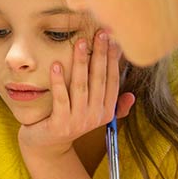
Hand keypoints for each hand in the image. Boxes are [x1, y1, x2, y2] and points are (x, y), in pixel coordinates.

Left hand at [18, 31, 134, 156]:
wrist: (46, 145)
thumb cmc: (68, 122)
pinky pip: (61, 98)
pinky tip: (56, 64)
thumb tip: (131, 96)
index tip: (113, 39)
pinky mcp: (60, 124)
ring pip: (81, 86)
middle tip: (100, 33)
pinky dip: (59, 81)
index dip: (113, 60)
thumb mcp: (92, 115)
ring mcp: (77, 121)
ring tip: (79, 42)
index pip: (112, 81)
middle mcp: (94, 116)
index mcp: (105, 111)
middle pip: (99, 80)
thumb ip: (113, 106)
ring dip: (81, 62)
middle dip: (100, 54)